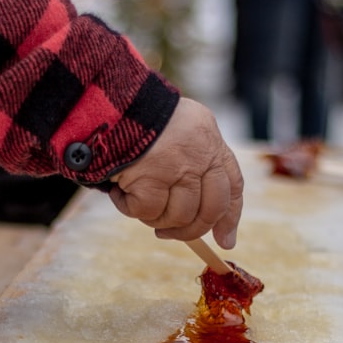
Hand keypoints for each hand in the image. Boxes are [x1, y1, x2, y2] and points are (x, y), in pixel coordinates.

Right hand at [108, 98, 242, 248]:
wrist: (109, 102)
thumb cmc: (139, 118)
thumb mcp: (180, 129)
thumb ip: (193, 163)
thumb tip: (199, 219)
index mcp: (210, 140)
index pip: (233, 186)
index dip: (230, 217)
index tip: (224, 240)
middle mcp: (201, 154)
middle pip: (211, 210)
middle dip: (191, 230)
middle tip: (167, 233)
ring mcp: (178, 167)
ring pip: (179, 216)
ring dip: (155, 218)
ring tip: (135, 201)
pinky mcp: (152, 178)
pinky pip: (147, 212)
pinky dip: (129, 208)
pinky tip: (119, 192)